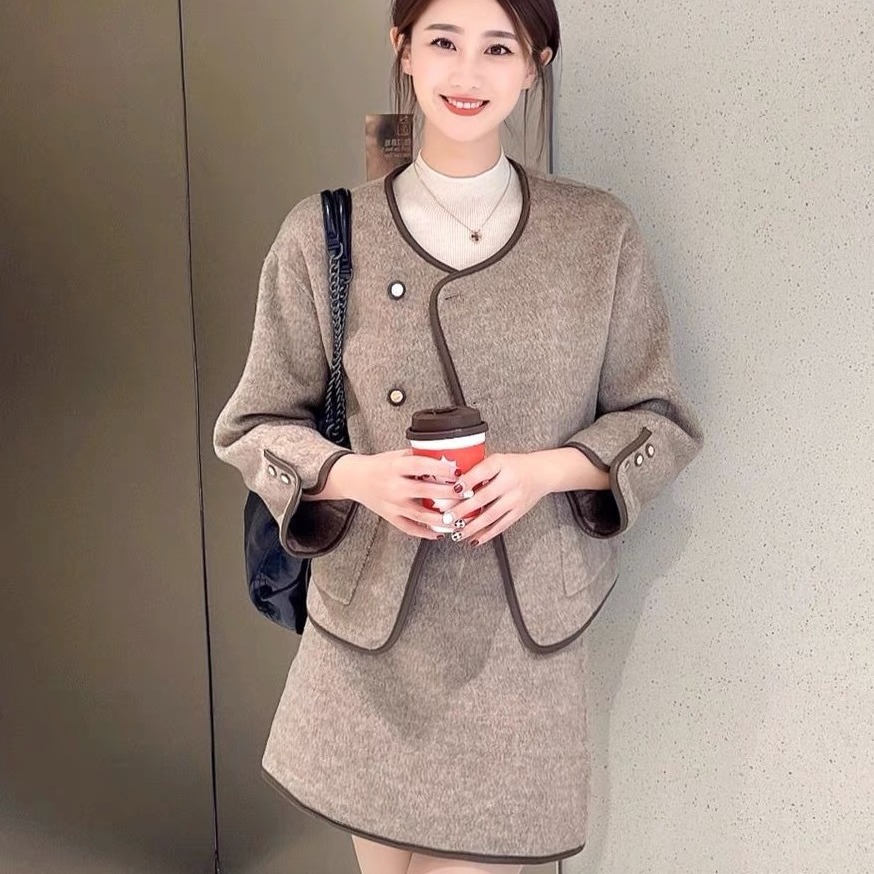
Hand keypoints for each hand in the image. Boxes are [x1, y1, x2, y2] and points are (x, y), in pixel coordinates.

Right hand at [343, 449, 460, 539]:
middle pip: (425, 491)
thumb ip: (419, 457)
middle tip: (467, 493)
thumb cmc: (379, 465)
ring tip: (460, 518)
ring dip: (443, 518)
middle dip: (449, 493)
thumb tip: (447, 457)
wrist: (354, 479)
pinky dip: (426, 533)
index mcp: (395, 467)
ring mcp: (392, 505)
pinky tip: (440, 532)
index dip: (441, 468)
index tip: (458, 470)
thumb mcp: (397, 455)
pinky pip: (411, 528)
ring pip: (421, 515)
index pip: (421, 466)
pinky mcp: (391, 517)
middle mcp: (394, 487)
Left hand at [443, 452, 549, 547]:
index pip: (482, 472)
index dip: (467, 481)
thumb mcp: (497, 460)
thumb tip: (452, 484)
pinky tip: (474, 539)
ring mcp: (515, 499)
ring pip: (491, 516)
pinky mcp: (518, 512)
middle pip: (483, 497)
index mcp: (501, 464)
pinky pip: (501, 526)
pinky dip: (486, 534)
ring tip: (457, 533)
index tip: (453, 490)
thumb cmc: (514, 466)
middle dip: (463, 510)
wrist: (541, 473)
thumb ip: (478, 469)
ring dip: (472, 527)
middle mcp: (510, 482)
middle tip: (448, 518)